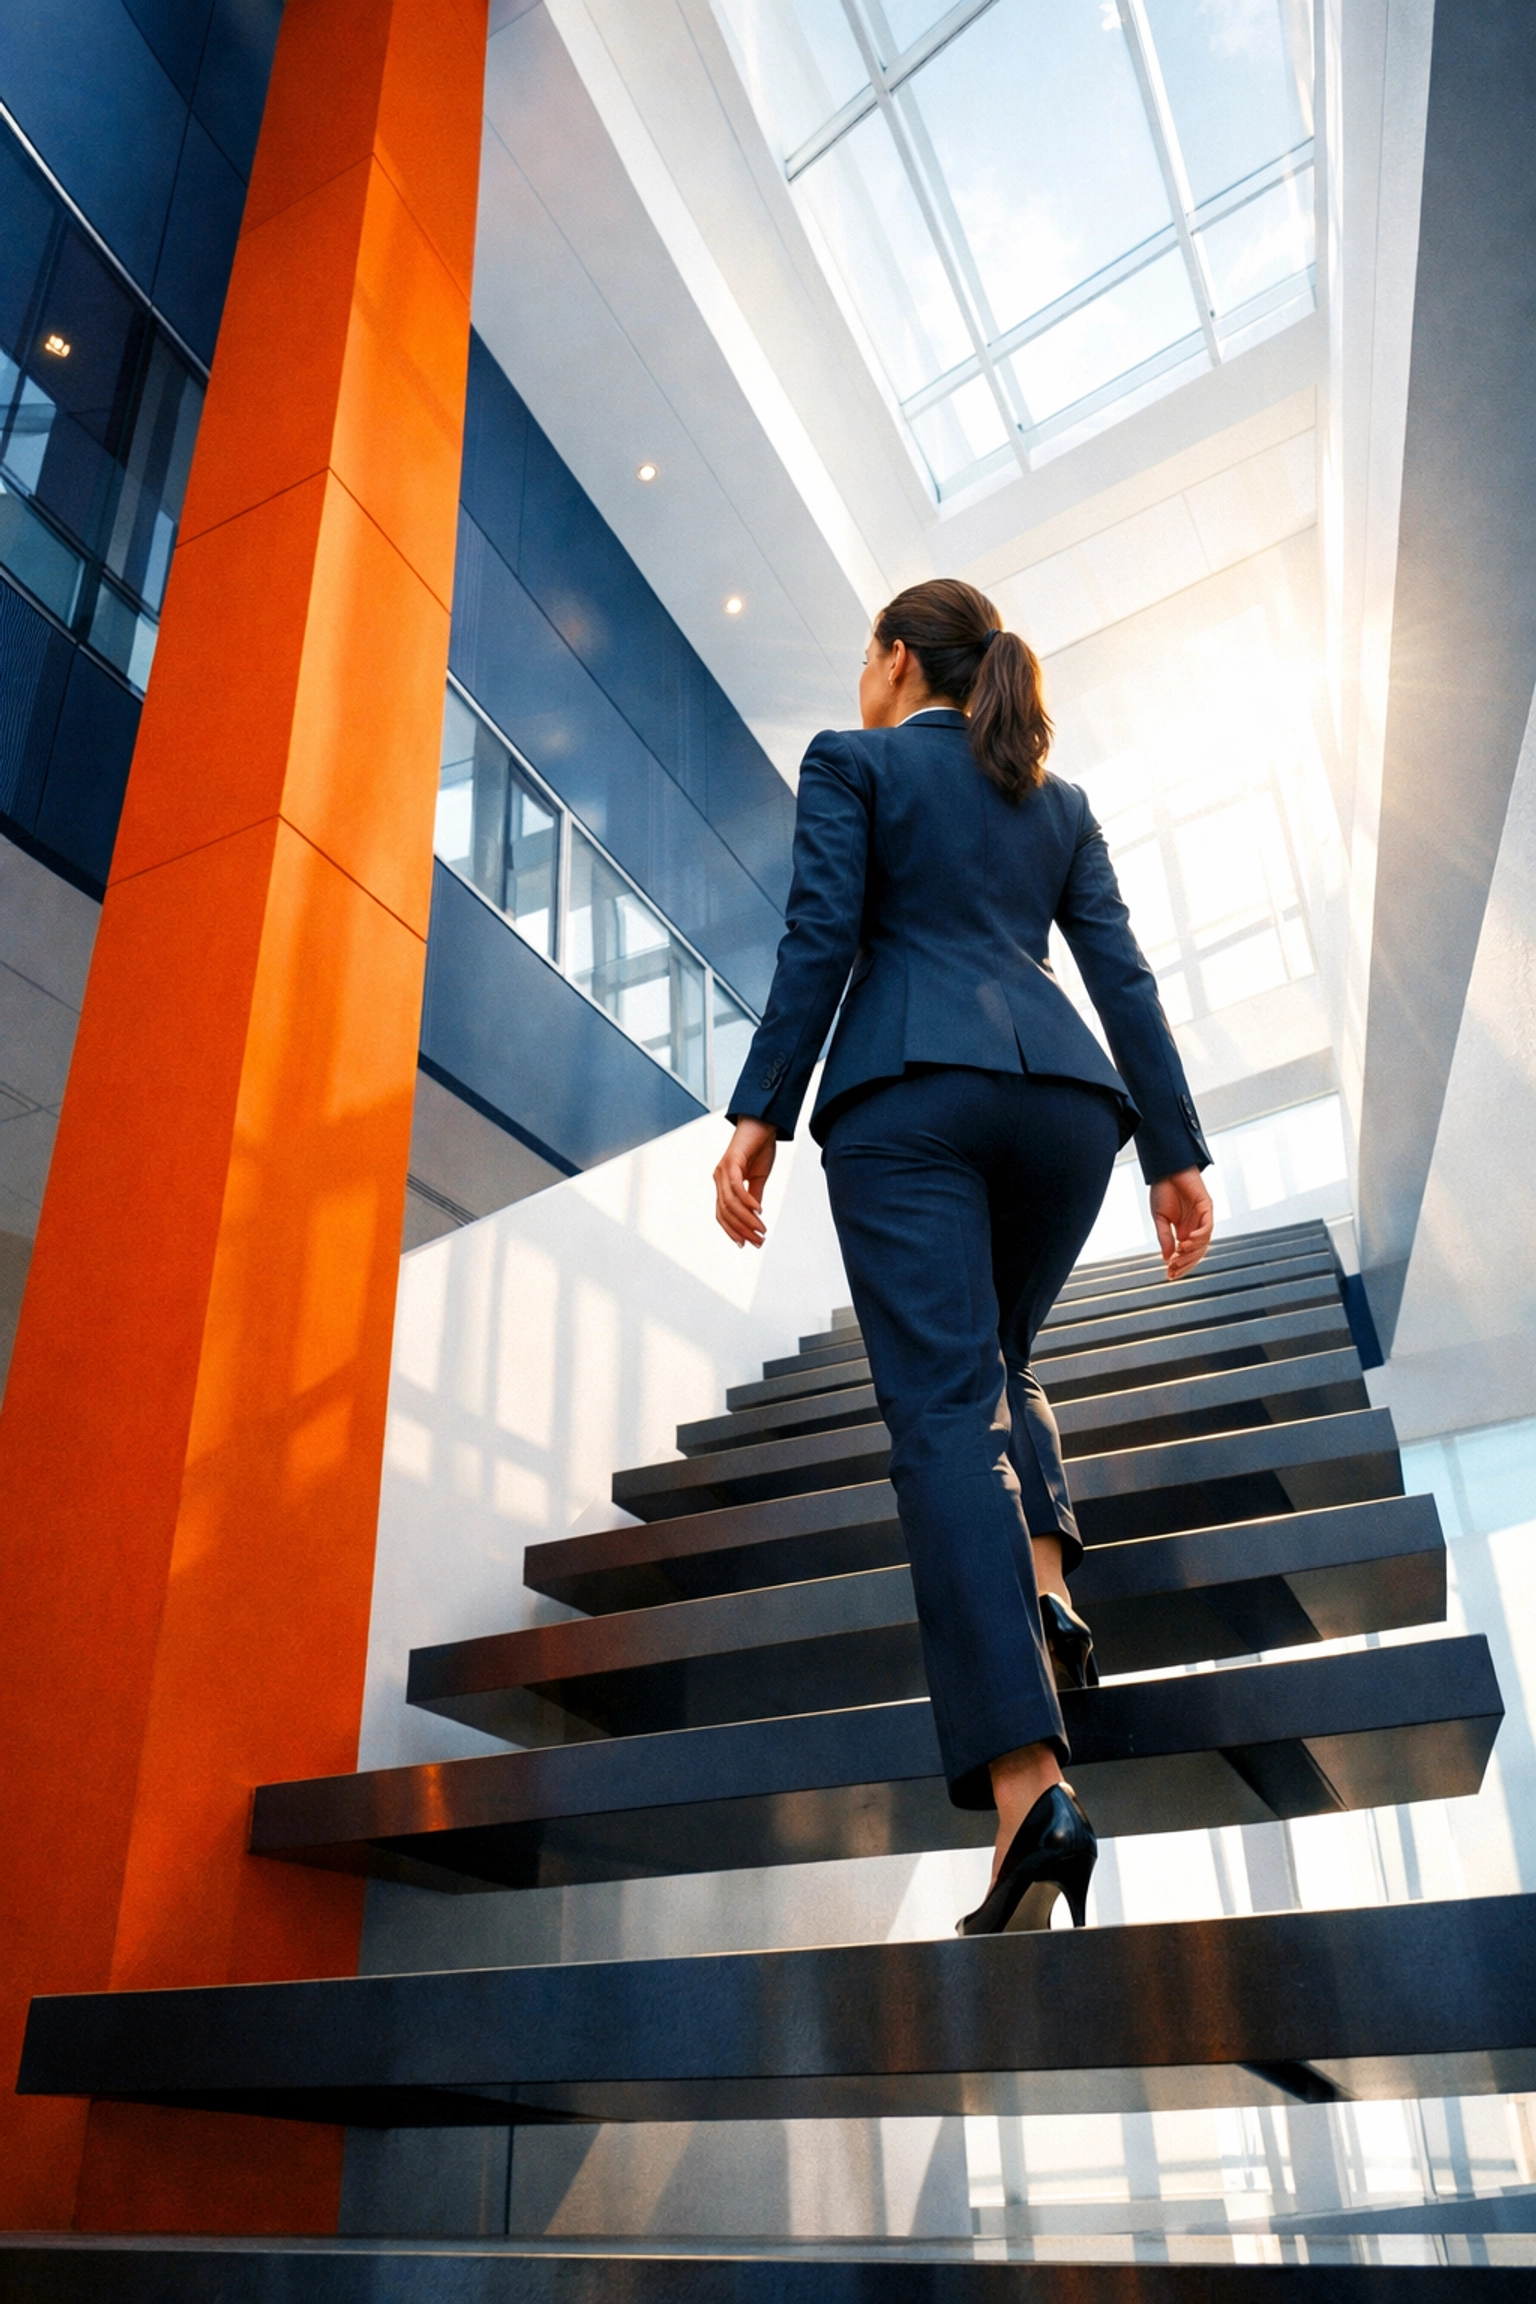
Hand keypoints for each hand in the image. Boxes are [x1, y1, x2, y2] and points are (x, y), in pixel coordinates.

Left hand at [714, 1118, 777, 1248]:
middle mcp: (719, 1178)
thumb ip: (754, 1196)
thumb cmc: (760, 1147)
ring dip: (746, 1220)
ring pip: (730, 1204)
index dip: (733, 1231)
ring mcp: (722, 1170)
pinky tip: (758, 1211)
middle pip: (725, 1213)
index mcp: (723, 1183)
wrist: (762, 1123)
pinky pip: (736, 1187)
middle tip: (758, 1241)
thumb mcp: (758, 1178)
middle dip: (742, 1230)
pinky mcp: (731, 1162)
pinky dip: (747, 1202)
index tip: (747, 1244)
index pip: (723, 1214)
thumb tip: (754, 1215)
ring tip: (761, 1230)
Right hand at [1149, 1167, 1212, 1280]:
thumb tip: (1167, 1258)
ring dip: (1192, 1251)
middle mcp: (1196, 1226)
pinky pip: (1207, 1226)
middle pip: (1197, 1252)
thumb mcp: (1160, 1218)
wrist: (1166, 1169)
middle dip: (1185, 1262)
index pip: (1187, 1254)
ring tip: (1179, 1253)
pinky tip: (1187, 1241)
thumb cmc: (1163, 1190)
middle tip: (1173, 1269)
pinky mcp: (1206, 1207)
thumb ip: (1165, 1237)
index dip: (1180, 1265)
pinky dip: (1199, 1236)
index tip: (1169, 1274)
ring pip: (1204, 1242)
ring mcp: (1203, 1217)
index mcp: (1184, 1231)